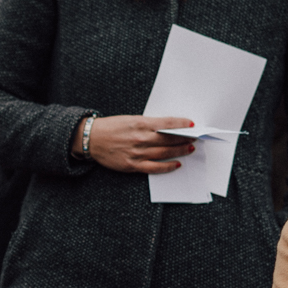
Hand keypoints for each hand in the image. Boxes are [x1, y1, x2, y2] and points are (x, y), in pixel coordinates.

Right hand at [75, 115, 196, 173]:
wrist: (91, 139)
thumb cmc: (112, 127)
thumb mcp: (131, 119)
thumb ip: (149, 124)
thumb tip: (168, 127)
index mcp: (140, 123)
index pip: (167, 124)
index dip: (182, 124)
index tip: (192, 125)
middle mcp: (140, 138)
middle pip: (169, 139)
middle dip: (185, 138)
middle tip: (196, 137)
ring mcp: (137, 153)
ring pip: (165, 153)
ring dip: (180, 151)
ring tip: (190, 148)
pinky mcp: (132, 165)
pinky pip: (154, 167)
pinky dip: (167, 166)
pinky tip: (176, 164)